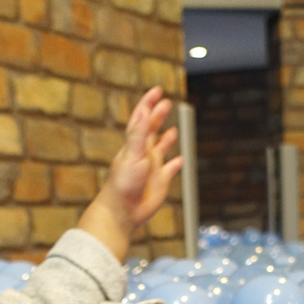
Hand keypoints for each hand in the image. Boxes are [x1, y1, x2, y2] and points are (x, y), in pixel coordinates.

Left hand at [79, 88, 182, 260]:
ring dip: (166, 139)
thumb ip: (139, 135)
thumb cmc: (123, 184)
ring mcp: (152, 167)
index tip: (157, 91)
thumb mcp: (132, 156)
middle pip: (152, 130)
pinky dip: (175, 164)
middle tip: (167, 103)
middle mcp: (144, 153)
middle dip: (158, 116)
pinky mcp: (160, 181)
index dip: (149, 103)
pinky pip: (170, 170)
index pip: (142, 118)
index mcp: (135, 144)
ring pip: (161, 149)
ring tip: (173, 130)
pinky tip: (180, 160)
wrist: (123, 211)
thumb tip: (144, 112)